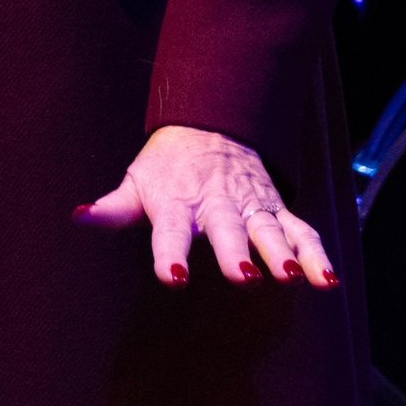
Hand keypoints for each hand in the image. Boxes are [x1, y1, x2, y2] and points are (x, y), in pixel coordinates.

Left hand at [73, 124, 340, 291]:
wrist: (210, 123)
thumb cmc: (166, 167)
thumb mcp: (136, 182)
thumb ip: (112, 208)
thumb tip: (77, 217)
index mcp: (176, 202)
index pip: (170, 230)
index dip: (170, 254)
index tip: (174, 276)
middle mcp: (215, 204)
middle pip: (227, 231)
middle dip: (236, 254)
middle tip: (247, 279)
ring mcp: (250, 206)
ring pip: (269, 230)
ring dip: (282, 253)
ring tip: (292, 277)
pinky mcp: (276, 209)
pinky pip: (300, 231)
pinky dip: (316, 253)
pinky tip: (328, 281)